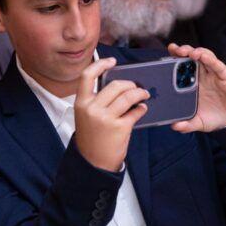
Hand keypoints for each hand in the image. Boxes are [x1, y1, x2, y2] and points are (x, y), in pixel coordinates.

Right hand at [74, 57, 149, 171]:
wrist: (93, 163)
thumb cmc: (92, 138)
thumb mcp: (86, 116)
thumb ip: (98, 101)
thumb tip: (121, 86)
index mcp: (81, 103)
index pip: (87, 76)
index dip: (101, 64)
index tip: (113, 61)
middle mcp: (91, 108)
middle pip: (116, 85)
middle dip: (130, 84)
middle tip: (136, 87)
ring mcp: (105, 118)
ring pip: (128, 96)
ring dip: (140, 94)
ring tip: (144, 96)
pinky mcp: (119, 127)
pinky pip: (136, 112)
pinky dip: (141, 109)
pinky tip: (142, 110)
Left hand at [167, 44, 225, 132]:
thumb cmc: (217, 116)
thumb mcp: (200, 122)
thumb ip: (188, 125)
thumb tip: (174, 126)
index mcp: (194, 83)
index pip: (182, 67)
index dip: (175, 57)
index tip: (168, 51)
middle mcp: (203, 75)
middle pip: (191, 58)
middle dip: (183, 50)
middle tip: (174, 49)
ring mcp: (214, 74)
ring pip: (205, 57)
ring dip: (196, 52)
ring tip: (189, 52)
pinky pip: (217, 66)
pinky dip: (210, 60)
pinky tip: (203, 56)